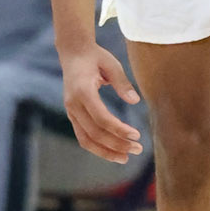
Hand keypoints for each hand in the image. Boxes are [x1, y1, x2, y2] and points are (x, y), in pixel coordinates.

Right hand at [62, 46, 142, 163]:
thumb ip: (123, 83)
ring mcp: (71, 111)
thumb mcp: (112, 64)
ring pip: (86, 140)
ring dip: (106, 151)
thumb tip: (135, 101)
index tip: (136, 135)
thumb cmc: (96, 57)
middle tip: (138, 149)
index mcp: (82, 91)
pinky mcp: (73, 115)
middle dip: (116, 144)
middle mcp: (73, 104)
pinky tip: (113, 152)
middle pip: (94, 133)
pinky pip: (83, 136)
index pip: (101, 118)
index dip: (119, 130)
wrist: (73, 53)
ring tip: (126, 158)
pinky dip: (97, 147)